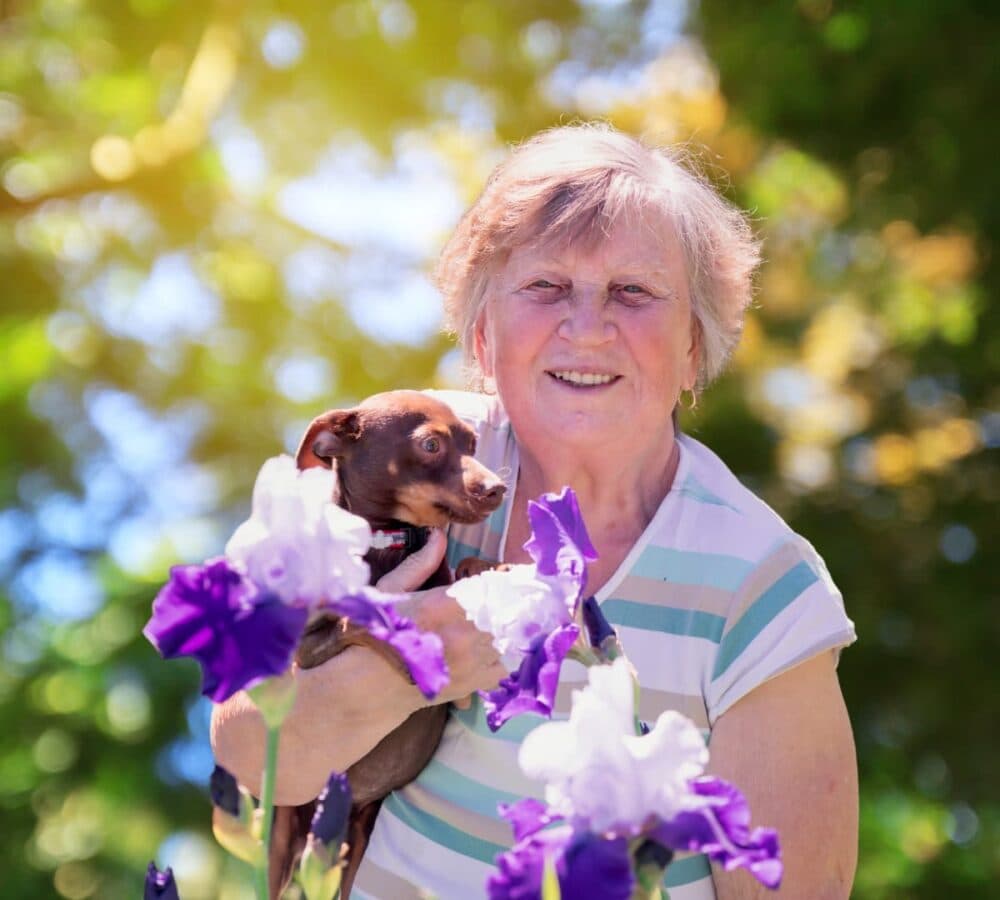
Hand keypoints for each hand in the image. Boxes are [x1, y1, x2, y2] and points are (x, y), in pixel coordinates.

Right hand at [376, 529, 505, 705]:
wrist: (366, 686)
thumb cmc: (375, 635)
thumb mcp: (389, 592)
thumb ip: (419, 564)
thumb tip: (439, 536)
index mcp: (442, 605)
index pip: (492, 585)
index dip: (502, 579)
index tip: (507, 576)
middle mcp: (462, 634)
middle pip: (508, 612)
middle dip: (510, 602)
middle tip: (517, 596)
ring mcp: (470, 663)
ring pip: (510, 639)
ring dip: (510, 628)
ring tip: (509, 620)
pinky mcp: (472, 684)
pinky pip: (505, 667)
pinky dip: (504, 655)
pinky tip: (495, 647)